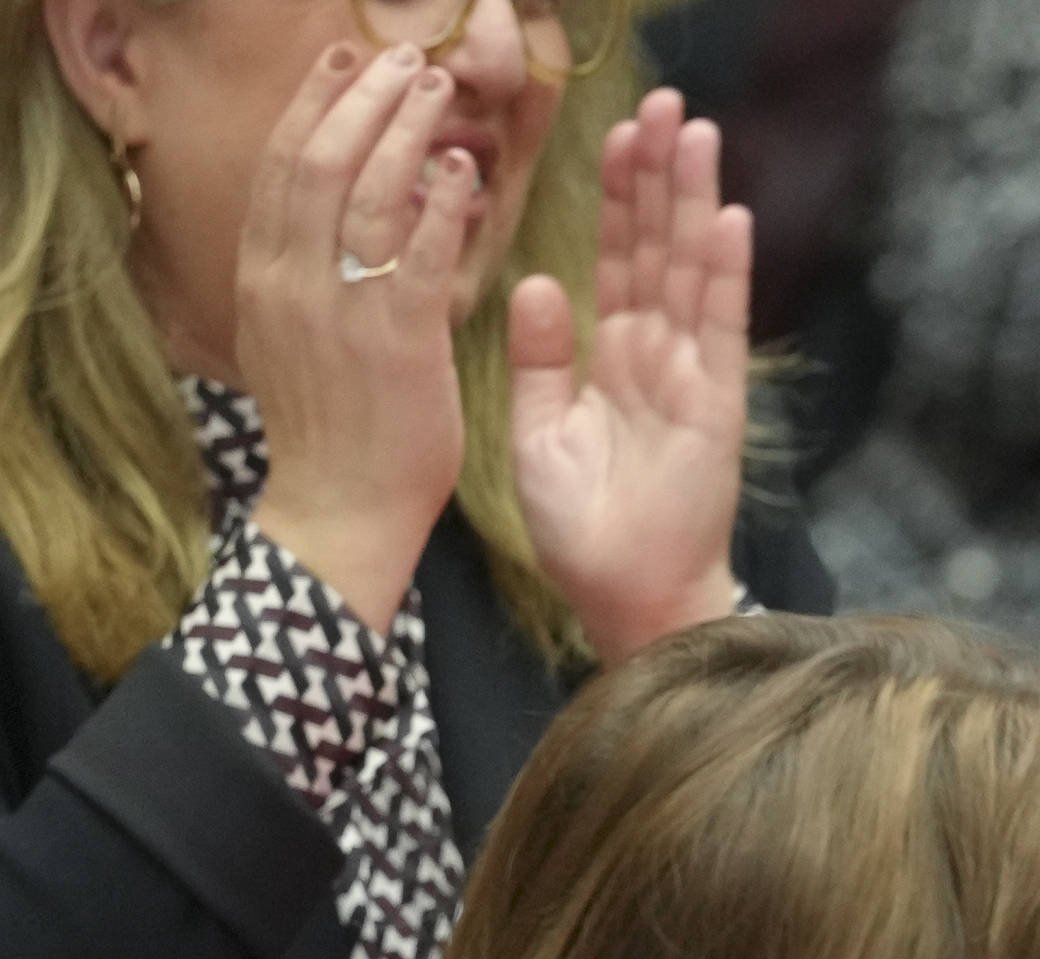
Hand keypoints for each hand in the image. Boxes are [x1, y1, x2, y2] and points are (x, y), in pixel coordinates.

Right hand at [236, 45, 479, 633]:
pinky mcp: (397, 343)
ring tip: (437, 87)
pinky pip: (419, 256)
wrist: (340, 508)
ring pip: (363, 193)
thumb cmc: (333, 425)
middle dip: (359, 100)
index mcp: (264, 275)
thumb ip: (306, 271)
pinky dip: (439, 205)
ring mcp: (341, 310)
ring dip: (403, 131)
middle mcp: (291, 281)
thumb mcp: (292, 333)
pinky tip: (463, 170)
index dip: (315, 106)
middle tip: (400, 56)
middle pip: (316, 160)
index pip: (281, 166)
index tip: (344, 63)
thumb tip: (331, 209)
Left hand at [507, 92, 752, 662]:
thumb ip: (538, 355)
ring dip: (695, 201)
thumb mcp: (535, 430)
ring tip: (696, 132)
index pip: (614, 257)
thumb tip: (538, 281)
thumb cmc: (582, 527)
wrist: (624, 595)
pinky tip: (727, 218)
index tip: (616, 131)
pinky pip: (718, 328)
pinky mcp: (716, 404)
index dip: (616, 195)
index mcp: (609, 355)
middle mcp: (657, 354)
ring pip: (690, 270)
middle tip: (665, 102)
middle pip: (658, 246)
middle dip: (661, 174)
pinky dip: (724, 274)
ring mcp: (691, 375)